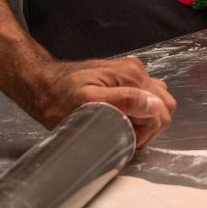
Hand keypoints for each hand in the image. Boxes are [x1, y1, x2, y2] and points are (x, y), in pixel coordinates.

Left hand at [19, 57, 175, 148]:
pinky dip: (139, 112)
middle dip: (148, 126)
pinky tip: (121, 117)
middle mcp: (137, 71)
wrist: (42, 84)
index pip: (161, 111)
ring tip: (120, 125)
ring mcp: (132, 73)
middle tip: (123, 133)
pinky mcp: (125, 79)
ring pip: (157, 103)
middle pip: (164, 106)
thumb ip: (124, 101)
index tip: (124, 136)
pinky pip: (145, 98)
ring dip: (145, 120)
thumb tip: (156, 106)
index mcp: (132, 75)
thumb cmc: (59, 97)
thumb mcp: (89, 101)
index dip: (146, 131)